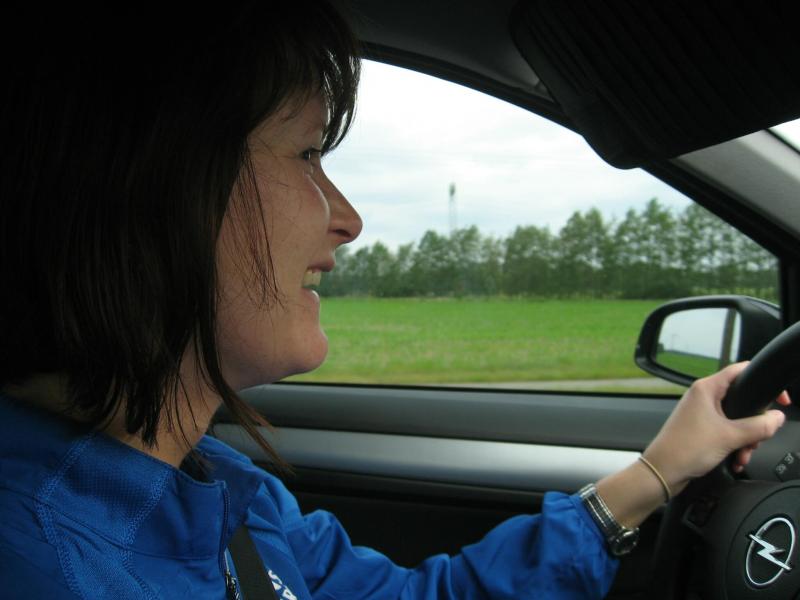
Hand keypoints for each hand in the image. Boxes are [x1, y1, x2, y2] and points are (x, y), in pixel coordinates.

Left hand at [642, 362, 790, 496]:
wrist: (663, 471)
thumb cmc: (684, 449)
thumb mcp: (730, 437)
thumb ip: (758, 426)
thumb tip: (776, 418)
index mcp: (706, 389)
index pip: (740, 371)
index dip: (761, 380)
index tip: (779, 398)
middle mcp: (702, 397)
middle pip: (742, 400)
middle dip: (753, 423)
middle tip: (757, 437)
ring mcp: (701, 413)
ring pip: (736, 420)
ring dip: (745, 439)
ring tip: (742, 454)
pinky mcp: (700, 429)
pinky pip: (726, 432)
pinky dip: (734, 445)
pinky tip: (735, 460)